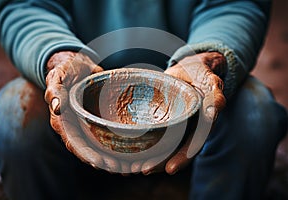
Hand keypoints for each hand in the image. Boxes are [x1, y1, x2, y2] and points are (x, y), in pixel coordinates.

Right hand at [44, 51, 121, 170]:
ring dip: (112, 158)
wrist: (76, 65)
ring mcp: (87, 124)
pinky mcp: (98, 120)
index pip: (73, 142)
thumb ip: (55, 91)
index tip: (100, 163)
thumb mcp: (58, 76)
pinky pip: (106, 135)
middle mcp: (75, 126)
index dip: (86, 154)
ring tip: (127, 167)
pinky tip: (130, 153)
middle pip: (88, 150)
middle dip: (103, 162)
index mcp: (63, 120)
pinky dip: (116, 146)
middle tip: (120, 169)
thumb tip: (56, 107)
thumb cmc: (66, 70)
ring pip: (98, 146)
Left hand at [142, 52, 226, 174]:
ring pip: (161, 144)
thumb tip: (217, 106)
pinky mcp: (160, 118)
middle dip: (160, 162)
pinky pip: (151, 131)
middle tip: (143, 170)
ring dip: (148, 156)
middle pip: (173, 150)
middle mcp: (186, 128)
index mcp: (201, 124)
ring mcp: (172, 124)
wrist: (189, 69)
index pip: (192, 145)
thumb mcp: (211, 81)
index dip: (182, 158)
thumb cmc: (201, 74)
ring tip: (131, 166)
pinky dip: (141, 141)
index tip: (170, 169)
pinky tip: (126, 149)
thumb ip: (215, 94)